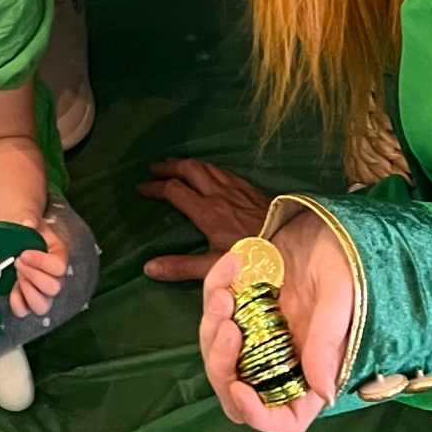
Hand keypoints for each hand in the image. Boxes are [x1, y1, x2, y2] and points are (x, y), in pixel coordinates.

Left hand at [9, 223, 68, 319]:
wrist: (18, 240)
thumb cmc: (27, 233)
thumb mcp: (30, 222)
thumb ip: (29, 221)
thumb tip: (28, 223)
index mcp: (60, 257)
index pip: (59, 267)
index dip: (41, 262)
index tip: (24, 253)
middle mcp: (55, 279)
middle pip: (53, 288)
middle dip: (32, 275)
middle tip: (17, 262)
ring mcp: (42, 294)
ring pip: (42, 306)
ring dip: (27, 290)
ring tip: (16, 275)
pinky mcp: (27, 302)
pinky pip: (24, 311)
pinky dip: (16, 302)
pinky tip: (11, 288)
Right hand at [139, 157, 272, 281]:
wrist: (290, 242)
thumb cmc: (251, 257)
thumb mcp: (213, 266)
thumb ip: (181, 266)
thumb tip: (148, 268)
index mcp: (206, 211)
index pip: (174, 191)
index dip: (155, 187)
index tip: (140, 188)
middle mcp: (218, 193)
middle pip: (189, 169)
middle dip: (169, 166)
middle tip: (154, 168)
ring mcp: (235, 188)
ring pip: (206, 166)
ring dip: (188, 163)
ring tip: (176, 164)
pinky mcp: (249, 188)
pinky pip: (222, 170)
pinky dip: (208, 167)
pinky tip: (208, 172)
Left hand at [198, 211, 353, 431]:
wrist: (328, 224)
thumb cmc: (346, 262)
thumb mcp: (341, 297)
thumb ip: (328, 342)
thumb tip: (322, 392)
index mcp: (311, 373)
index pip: (284, 418)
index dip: (259, 415)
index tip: (239, 387)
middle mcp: (281, 362)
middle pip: (237, 392)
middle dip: (222, 366)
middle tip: (227, 326)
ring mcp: (258, 337)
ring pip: (218, 355)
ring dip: (212, 327)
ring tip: (226, 291)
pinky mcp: (242, 308)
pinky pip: (216, 312)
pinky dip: (215, 289)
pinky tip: (231, 264)